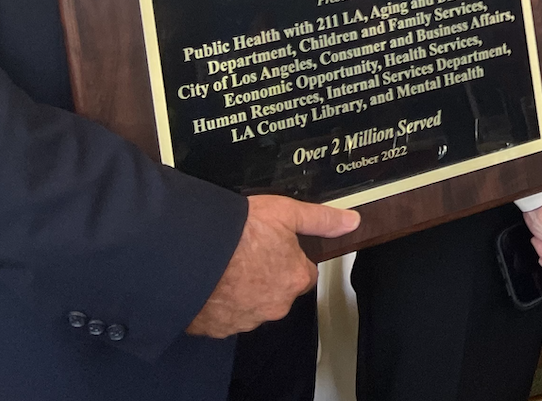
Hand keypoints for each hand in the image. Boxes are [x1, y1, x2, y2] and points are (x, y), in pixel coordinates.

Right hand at [186, 196, 358, 337]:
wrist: (189, 255)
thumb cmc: (238, 232)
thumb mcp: (286, 212)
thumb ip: (321, 219)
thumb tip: (351, 222)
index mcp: (295, 279)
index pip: (303, 273)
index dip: (289, 258)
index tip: (273, 246)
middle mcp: (274, 306)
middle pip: (278, 291)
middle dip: (266, 276)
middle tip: (246, 254)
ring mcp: (244, 320)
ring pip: (251, 305)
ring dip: (243, 291)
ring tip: (227, 266)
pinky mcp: (216, 328)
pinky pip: (223, 316)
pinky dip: (219, 303)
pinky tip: (211, 282)